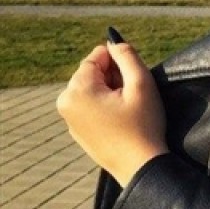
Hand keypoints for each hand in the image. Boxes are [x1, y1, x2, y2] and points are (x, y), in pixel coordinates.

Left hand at [57, 40, 168, 185]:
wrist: (140, 167)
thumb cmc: (143, 125)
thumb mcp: (142, 84)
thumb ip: (127, 56)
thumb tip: (113, 41)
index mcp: (78, 89)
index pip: (96, 57)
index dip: (118, 62)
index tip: (133, 78)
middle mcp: (65, 102)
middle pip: (91, 73)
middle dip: (112, 77)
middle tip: (132, 97)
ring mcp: (69, 119)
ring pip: (90, 89)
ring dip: (108, 91)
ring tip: (127, 110)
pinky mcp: (77, 131)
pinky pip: (89, 107)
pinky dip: (103, 106)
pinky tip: (120, 121)